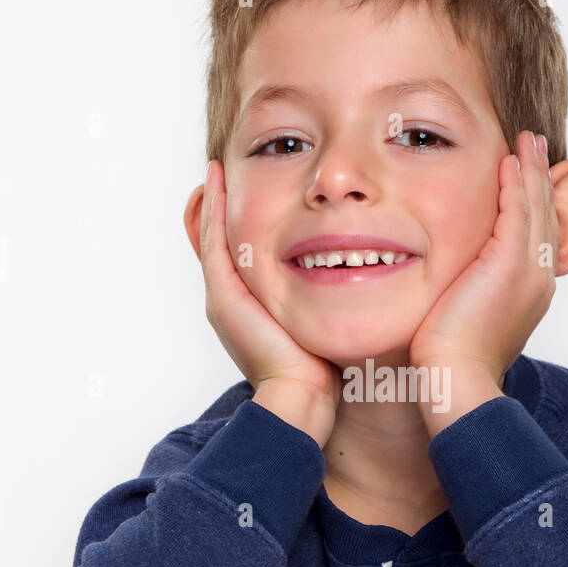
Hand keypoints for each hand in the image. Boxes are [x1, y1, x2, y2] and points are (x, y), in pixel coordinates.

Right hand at [199, 161, 342, 410]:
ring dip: (214, 200)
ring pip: (211, 237)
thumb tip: (356, 272)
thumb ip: (328, 297)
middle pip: (217, 241)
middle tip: (223, 170)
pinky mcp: (224, 296)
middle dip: (220, 206)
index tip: (252, 186)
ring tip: (218, 168)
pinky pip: (215, 242)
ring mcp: (223, 297)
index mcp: (251, 305)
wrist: (302, 398)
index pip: (238, 252)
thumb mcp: (323, 320)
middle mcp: (230, 300)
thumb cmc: (321, 368)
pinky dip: (216, 211)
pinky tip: (220, 182)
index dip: (240, 219)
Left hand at [409, 131, 557, 383]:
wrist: (455, 379)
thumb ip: (464, 292)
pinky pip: (518, 210)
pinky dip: (516, 182)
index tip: (526, 173)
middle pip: (544, 214)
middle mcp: (539, 279)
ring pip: (536, 207)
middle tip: (536, 144)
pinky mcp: (511, 264)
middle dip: (540, 177)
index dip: (533, 201)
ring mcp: (530, 270)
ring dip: (531, 169)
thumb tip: (449, 284)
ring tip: (527, 140)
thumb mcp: (462, 317)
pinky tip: (508, 159)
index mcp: (530, 291)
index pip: (536, 234)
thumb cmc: (449, 360)